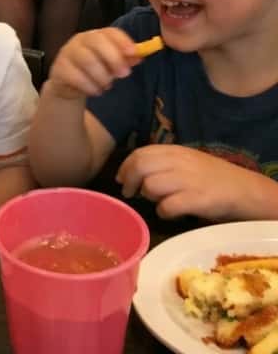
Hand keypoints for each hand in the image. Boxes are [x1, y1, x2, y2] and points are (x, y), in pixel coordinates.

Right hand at [45, 27, 138, 100]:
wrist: (68, 83)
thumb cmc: (94, 70)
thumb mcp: (110, 64)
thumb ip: (124, 59)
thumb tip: (139, 56)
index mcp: (96, 36)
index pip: (110, 32)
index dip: (122, 41)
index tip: (134, 53)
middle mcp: (80, 40)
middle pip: (96, 41)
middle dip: (113, 58)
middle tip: (124, 74)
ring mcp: (67, 53)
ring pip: (87, 60)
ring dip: (102, 76)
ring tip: (107, 86)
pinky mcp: (59, 68)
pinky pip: (75, 76)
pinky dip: (89, 86)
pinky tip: (95, 91)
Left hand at [116, 144, 262, 219]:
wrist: (245, 190)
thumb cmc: (212, 177)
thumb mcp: (186, 161)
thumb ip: (163, 162)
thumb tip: (132, 172)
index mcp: (175, 151)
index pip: (140, 153)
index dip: (125, 166)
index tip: (120, 178)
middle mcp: (179, 162)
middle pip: (140, 166)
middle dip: (129, 180)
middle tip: (129, 193)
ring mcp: (188, 180)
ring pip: (150, 186)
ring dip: (148, 196)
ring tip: (156, 201)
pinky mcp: (197, 200)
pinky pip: (167, 206)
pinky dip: (163, 212)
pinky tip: (169, 213)